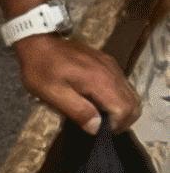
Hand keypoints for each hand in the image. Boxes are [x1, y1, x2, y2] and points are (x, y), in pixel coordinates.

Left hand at [21, 33, 141, 137]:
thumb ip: (77, 110)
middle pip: (133, 104)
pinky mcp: (108, 63)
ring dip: (122, 110)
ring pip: (131, 95)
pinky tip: (99, 102)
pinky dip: (118, 99)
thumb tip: (96, 128)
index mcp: (100, 82)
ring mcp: (112, 67)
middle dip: (122, 120)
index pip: (124, 110)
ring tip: (101, 117)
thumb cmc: (41, 69)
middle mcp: (112, 73)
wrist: (38, 41)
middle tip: (103, 127)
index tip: (99, 131)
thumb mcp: (52, 93)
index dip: (116, 125)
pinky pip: (123, 86)